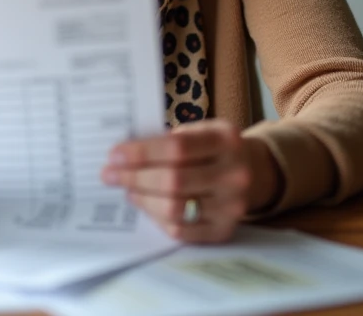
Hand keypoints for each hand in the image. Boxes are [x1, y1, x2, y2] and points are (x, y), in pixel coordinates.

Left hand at [100, 119, 279, 242]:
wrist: (254, 172)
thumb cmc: (212, 149)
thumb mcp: (199, 131)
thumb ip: (167, 140)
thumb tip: (122, 154)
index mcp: (226, 140)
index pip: (177, 148)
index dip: (141, 153)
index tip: (114, 154)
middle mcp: (235, 174)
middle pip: (173, 180)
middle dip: (134, 177)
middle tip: (109, 174)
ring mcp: (232, 205)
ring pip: (175, 208)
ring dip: (143, 199)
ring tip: (127, 190)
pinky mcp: (225, 230)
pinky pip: (181, 231)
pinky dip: (157, 218)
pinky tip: (146, 205)